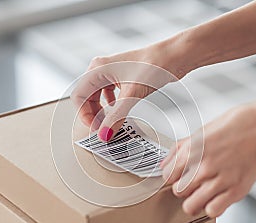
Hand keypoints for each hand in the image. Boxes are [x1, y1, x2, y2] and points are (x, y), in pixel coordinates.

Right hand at [71, 42, 185, 141]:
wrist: (176, 56)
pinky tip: (118, 111)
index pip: (79, 96)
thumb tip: (104, 134)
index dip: (84, 115)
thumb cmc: (154, 65)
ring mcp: (112, 72)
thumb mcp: (132, 95)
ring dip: (101, 111)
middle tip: (103, 130)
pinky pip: (109, 93)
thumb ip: (117, 117)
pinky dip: (111, 105)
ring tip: (109, 123)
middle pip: (87, 97)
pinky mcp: (123, 77)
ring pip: (97, 96)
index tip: (95, 129)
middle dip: (92, 115)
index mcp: (98, 69)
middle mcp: (102, 69)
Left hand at [161, 100, 255, 217]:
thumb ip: (180, 148)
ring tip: (203, 193)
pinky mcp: (236, 190)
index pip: (167, 175)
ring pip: (191, 206)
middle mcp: (203, 166)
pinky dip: (212, 208)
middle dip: (184, 188)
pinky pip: (212, 211)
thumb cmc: (237, 126)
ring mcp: (220, 180)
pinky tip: (216, 197)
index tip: (178, 176)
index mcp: (192, 150)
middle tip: (193, 183)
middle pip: (178, 191)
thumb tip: (165, 163)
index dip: (172, 176)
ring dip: (195, 201)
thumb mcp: (202, 130)